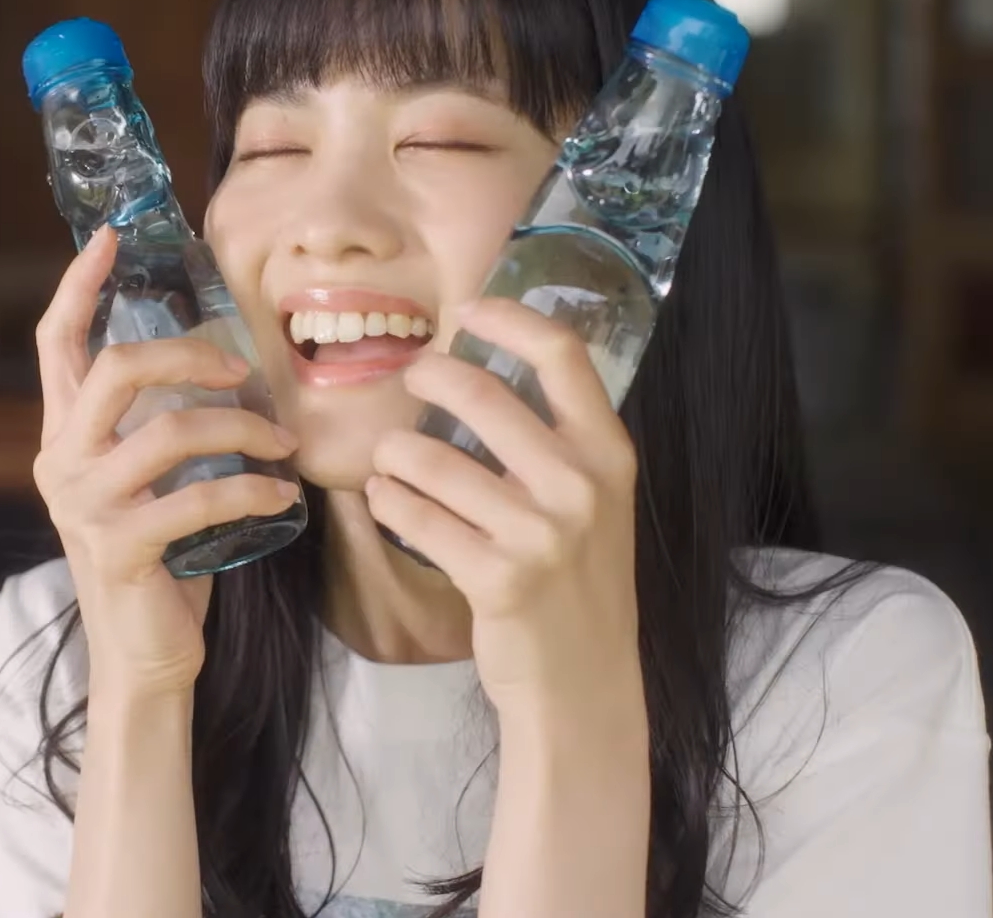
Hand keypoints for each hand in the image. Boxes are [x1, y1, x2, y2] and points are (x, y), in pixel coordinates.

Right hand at [33, 227, 301, 700]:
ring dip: (242, 427)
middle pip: (116, 368)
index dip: (80, 285)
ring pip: (171, 430)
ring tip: (281, 441)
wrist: (146, 654)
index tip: (112, 238)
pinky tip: (285, 496)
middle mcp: (61, 461)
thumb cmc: (162, 557)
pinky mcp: (120, 546)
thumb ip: (159, 424)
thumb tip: (222, 358)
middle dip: (188, 353)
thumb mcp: (151, 480)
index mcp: (63, 434)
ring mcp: (84, 505)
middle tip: (242, 366)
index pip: (58, 343)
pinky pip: (200, 498)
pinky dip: (255, 491)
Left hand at [366, 297, 641, 721]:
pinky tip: (384, 500)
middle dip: (429, 377)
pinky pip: (414, 517)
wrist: (584, 682)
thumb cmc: (577, 581)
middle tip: (411, 379)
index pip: (563, 355)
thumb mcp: (594, 502)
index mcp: (608, 453)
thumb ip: (556, 441)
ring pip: (430, 460)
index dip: (509, 319)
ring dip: (394, 452)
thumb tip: (481, 371)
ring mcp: (540, 534)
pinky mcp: (497, 578)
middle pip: (482, 395)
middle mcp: (580, 486)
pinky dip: (386, 502)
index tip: (468, 309)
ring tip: (389, 459)